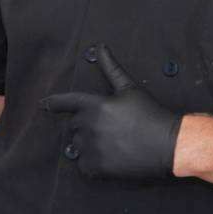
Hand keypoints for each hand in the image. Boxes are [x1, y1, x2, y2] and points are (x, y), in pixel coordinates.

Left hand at [40, 46, 182, 180]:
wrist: (168, 144)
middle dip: (86, 126)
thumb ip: (111, 67)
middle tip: (109, 129)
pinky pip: (84, 165)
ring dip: (88, 145)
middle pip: (74, 125)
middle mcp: (89, 126)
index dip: (53, 103)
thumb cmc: (150, 114)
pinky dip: (91, 164)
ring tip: (111, 144)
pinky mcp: (98, 167)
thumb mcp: (129, 88)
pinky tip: (108, 159)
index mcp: (95, 105)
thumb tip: (100, 46)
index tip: (44, 105)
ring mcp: (92, 147)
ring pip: (78, 146)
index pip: (66, 102)